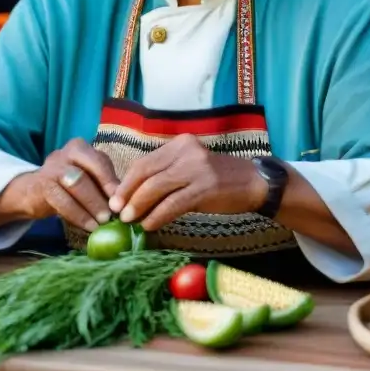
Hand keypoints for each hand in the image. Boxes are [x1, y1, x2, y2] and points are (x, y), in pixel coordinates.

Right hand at [22, 139, 118, 231]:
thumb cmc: (65, 187)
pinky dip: (79, 215)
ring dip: (93, 204)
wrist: (30, 194)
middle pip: (90, 168)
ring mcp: (51, 168)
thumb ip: (103, 186)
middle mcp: (65, 152)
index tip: (124, 201)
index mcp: (80, 148)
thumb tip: (127, 202)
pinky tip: (89, 227)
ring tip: (104, 221)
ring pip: (77, 182)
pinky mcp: (41, 186)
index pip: (101, 160)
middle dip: (105, 190)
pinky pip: (62, 201)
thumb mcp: (85, 181)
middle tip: (116, 212)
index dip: (113, 181)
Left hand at [108, 134, 267, 231]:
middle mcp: (186, 151)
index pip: (144, 162)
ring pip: (157, 188)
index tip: (115, 199)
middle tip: (117, 212)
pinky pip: (173, 203)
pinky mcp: (205, 188)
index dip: (126, 182)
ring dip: (139, 206)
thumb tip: (133, 197)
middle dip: (128, 194)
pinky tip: (149, 225)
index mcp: (179, 145)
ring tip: (129, 221)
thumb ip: (165, 176)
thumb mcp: (189, 169)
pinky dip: (158, 216)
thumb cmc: (217, 180)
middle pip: (147, 173)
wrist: (254, 183)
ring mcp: (197, 168)